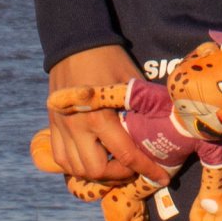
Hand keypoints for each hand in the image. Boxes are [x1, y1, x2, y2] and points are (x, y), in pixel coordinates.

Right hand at [45, 44, 170, 187]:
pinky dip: (75, 167)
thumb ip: (144, 106)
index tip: (162, 178)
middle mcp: (77, 128)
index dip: (146, 170)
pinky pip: (60, 159)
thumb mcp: (132, 80)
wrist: (75, 42)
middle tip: (134, 170)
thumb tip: (169, 124)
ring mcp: (61, 128)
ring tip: (114, 168)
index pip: (126, 156)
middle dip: (119, 176)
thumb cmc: (109, 59)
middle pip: (96, 171)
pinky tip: (92, 161)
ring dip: (97, 175)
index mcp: (100, 117)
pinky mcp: (52, 126)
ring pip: (75, 170)